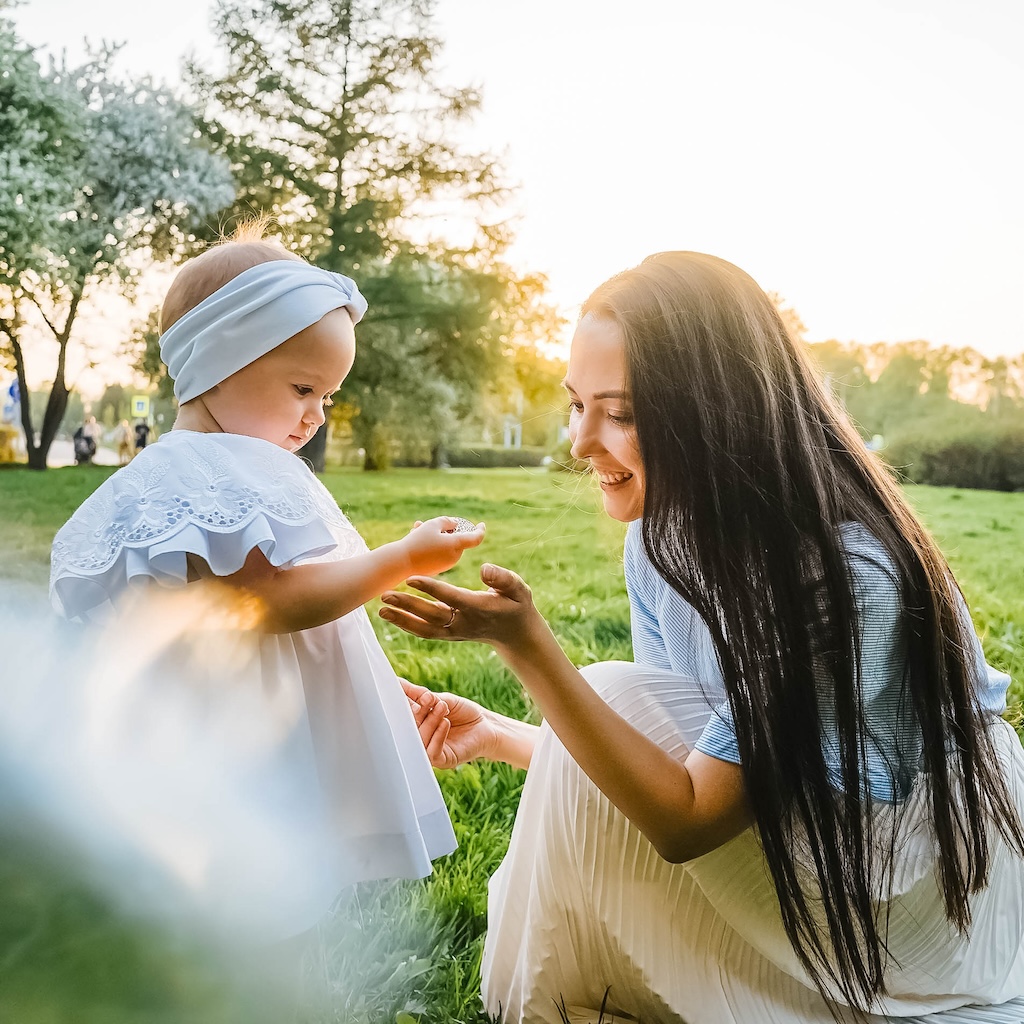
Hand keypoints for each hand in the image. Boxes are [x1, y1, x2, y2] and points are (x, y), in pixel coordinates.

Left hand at [380, 562, 545, 651]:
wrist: (515, 635)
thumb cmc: (517, 606)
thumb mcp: (519, 589)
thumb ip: (503, 579)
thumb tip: (484, 568)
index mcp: (478, 608)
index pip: (450, 597)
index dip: (430, 588)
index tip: (411, 578)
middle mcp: (463, 623)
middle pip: (431, 614)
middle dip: (407, 605)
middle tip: (385, 595)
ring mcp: (455, 631)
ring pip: (424, 628)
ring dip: (401, 619)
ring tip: (380, 610)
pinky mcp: (450, 634)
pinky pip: (426, 632)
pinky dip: (407, 626)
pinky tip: (391, 617)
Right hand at [398, 516, 484, 577]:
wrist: (400, 564)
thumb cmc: (417, 541)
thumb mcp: (432, 525)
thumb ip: (447, 522)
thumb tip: (455, 525)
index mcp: (456, 546)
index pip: (475, 538)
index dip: (480, 530)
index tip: (481, 524)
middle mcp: (454, 557)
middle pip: (455, 539)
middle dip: (443, 529)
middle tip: (428, 522)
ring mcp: (445, 564)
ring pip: (443, 544)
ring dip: (433, 535)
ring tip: (416, 527)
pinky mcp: (436, 569)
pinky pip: (436, 552)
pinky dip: (429, 544)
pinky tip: (414, 536)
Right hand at [400, 678, 498, 768]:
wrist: (487, 725)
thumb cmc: (464, 712)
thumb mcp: (443, 699)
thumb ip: (421, 695)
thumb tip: (398, 683)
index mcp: (418, 723)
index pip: (403, 714)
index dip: (402, 702)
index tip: (402, 690)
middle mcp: (421, 737)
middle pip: (409, 727)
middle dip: (417, 712)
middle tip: (428, 699)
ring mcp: (430, 750)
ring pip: (420, 739)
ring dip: (430, 722)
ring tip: (441, 707)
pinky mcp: (443, 761)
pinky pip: (432, 753)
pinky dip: (437, 736)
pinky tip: (445, 723)